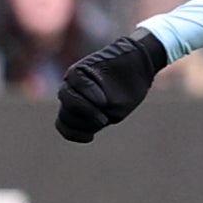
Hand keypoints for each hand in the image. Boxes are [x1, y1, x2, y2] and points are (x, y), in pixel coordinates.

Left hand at [53, 31, 167, 142]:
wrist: (137, 65)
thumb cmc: (127, 92)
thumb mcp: (113, 113)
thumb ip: (96, 119)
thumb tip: (85, 121)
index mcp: (77, 110)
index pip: (65, 126)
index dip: (75, 134)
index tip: (91, 136)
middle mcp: (71, 95)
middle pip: (65, 115)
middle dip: (83, 122)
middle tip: (103, 119)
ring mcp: (73, 82)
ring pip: (67, 100)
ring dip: (85, 109)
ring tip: (103, 106)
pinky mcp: (80, 69)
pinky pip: (77, 83)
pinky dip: (89, 93)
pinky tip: (102, 98)